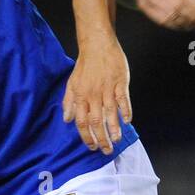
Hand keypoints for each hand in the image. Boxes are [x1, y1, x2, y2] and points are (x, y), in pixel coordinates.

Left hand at [62, 37, 131, 154]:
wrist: (97, 44)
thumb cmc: (85, 64)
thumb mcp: (72, 82)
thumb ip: (69, 101)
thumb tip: (67, 119)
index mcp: (81, 96)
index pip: (82, 121)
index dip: (86, 136)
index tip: (92, 147)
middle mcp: (93, 94)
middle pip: (96, 121)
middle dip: (101, 138)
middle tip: (107, 150)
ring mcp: (107, 88)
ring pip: (110, 113)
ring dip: (113, 128)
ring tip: (117, 140)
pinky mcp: (120, 82)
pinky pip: (123, 99)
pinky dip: (126, 110)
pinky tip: (128, 121)